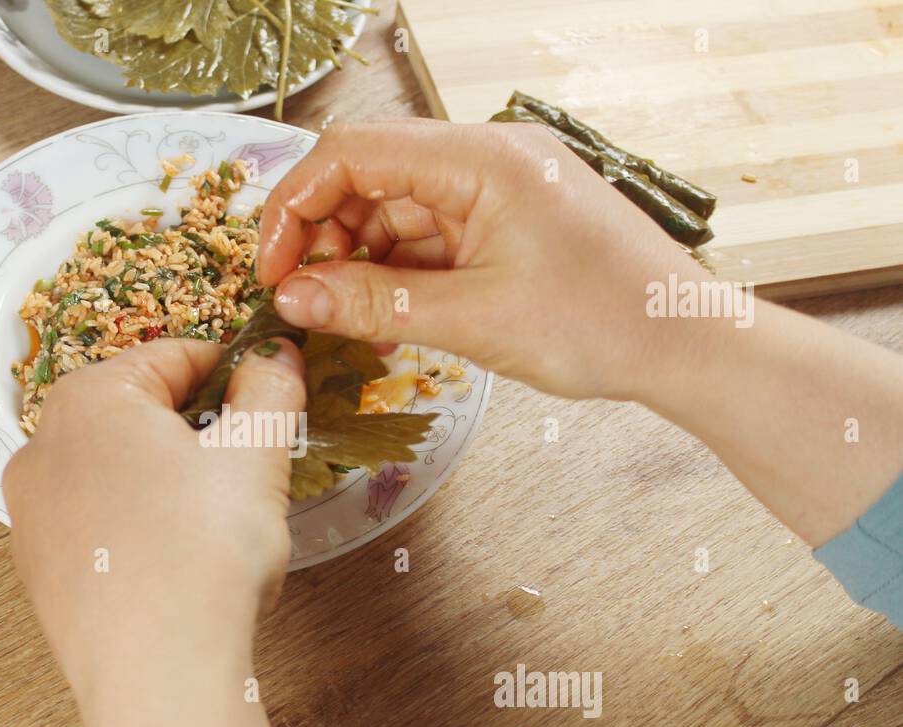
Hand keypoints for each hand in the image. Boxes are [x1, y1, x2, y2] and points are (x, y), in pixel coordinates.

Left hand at [2, 337, 326, 726]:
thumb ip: (270, 387)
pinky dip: (134, 525)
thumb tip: (276, 354)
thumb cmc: (204, 553)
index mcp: (89, 397)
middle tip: (245, 463)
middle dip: (194, 428)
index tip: (266, 390)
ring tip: (212, 518)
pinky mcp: (36, 567)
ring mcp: (30, 510)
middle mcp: (41, 444)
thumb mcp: (257, 453)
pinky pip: (94, 522)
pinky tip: (173, 558)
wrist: (157, 673)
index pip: (171, 356)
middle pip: (135, 412)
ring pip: (112, 468)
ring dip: (162, 476)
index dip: (231, 369)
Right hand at [258, 118, 712, 402]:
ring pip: (392, 215)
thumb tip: (293, 297)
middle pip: (367, 180)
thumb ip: (375, 304)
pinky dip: (398, 279)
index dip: (297, 208)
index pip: (353, 153)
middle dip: (326, 242)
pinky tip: (388, 323)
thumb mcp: (473, 320)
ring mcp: (494, 190)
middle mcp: (484, 159)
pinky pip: (427, 240)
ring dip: (360, 268)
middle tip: (306, 306)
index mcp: (480, 158)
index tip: (272, 271)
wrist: (685, 343)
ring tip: (351, 327)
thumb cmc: (604, 322)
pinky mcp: (502, 222)